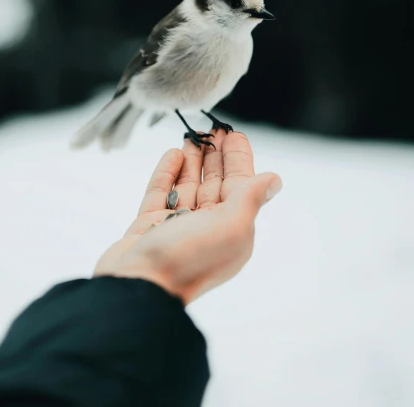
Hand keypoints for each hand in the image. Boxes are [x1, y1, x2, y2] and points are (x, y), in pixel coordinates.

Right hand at [94, 130, 281, 303]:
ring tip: (192, 134)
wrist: (138, 286)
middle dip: (215, 155)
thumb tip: (275, 180)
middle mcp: (206, 228)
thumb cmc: (189, 258)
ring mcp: (176, 226)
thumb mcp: (231, 226)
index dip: (238, 158)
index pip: (240, 186)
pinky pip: (160, 193)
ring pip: (187, 185)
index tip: (232, 133)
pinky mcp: (148, 226)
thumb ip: (251, 198)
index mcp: (231, 230)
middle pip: (214, 183)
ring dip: (192, 159)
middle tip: (212, 127)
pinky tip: (173, 153)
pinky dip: (167, 172)